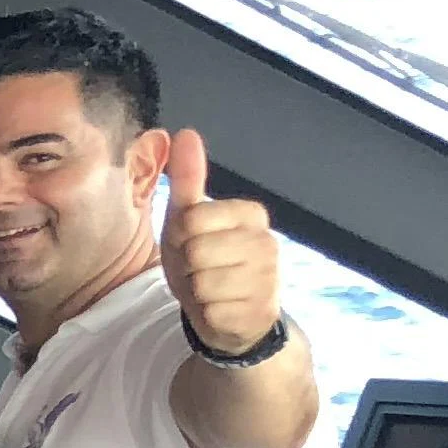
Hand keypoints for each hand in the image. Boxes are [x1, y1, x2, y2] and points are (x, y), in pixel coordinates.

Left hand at [158, 128, 282, 355]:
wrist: (228, 313)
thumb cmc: (206, 260)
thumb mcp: (189, 218)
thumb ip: (187, 178)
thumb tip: (186, 134)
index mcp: (252, 214)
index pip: (191, 218)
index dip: (179, 235)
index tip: (191, 242)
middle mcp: (268, 243)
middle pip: (195, 250)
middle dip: (186, 265)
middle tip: (200, 269)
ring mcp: (268, 279)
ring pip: (202, 282)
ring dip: (194, 291)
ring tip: (209, 288)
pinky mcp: (259, 312)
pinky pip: (210, 311)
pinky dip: (205, 314)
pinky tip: (219, 309)